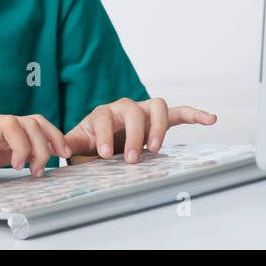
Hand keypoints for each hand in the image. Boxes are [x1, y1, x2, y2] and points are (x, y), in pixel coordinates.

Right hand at [0, 112, 73, 184]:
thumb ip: (11, 154)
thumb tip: (39, 161)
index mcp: (1, 128)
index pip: (36, 121)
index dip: (54, 135)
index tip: (64, 154)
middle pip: (29, 121)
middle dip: (43, 145)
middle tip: (39, 169)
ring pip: (11, 122)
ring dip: (23, 146)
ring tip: (19, 166)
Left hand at [63, 97, 215, 162]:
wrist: (106, 138)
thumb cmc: (94, 142)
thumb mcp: (80, 144)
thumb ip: (71, 143)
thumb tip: (55, 148)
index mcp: (103, 113)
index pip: (104, 117)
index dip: (106, 134)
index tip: (107, 154)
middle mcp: (124, 107)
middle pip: (133, 111)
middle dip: (134, 135)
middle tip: (133, 158)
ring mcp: (143, 111)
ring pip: (156, 106)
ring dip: (158, 126)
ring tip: (156, 147)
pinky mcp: (160, 118)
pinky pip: (179, 112)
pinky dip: (195, 114)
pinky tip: (211, 119)